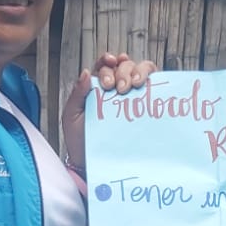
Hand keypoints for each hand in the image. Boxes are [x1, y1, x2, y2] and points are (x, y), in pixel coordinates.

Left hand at [61, 51, 156, 170]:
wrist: (94, 163)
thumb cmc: (81, 142)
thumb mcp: (72, 116)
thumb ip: (77, 94)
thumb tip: (86, 72)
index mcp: (97, 87)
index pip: (105, 66)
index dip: (108, 62)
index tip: (109, 71)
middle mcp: (116, 89)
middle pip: (124, 66)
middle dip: (123, 71)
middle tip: (119, 88)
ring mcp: (131, 98)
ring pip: (140, 71)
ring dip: (139, 71)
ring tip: (134, 84)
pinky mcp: (144, 108)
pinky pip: (153, 87)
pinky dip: (152, 80)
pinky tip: (146, 85)